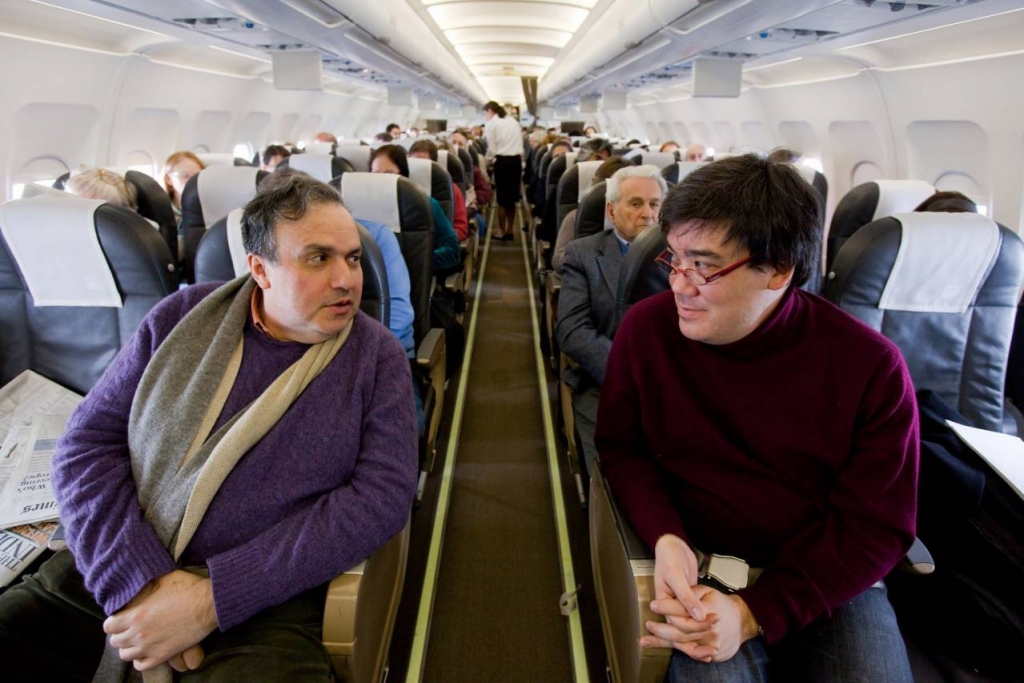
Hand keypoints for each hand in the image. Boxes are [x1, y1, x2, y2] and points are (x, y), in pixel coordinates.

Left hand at [104, 570, 217, 670]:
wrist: (209, 604)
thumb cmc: (189, 589)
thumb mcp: (164, 579)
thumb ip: (148, 585)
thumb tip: (141, 583)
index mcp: (136, 614)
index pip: (108, 626)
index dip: (113, 622)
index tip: (120, 619)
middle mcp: (139, 633)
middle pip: (115, 641)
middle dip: (120, 634)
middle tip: (130, 629)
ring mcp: (150, 646)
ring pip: (125, 655)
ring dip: (129, 647)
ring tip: (138, 640)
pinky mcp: (164, 655)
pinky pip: (141, 665)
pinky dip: (140, 659)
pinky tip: (146, 651)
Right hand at [642, 535, 717, 660]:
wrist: (672, 547)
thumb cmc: (670, 558)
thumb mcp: (676, 575)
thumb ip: (687, 597)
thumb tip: (698, 615)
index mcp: (662, 602)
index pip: (677, 623)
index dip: (695, 627)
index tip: (712, 627)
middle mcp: (669, 608)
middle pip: (682, 631)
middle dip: (697, 643)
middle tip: (715, 649)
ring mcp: (678, 606)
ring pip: (688, 629)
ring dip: (700, 641)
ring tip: (713, 653)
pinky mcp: (686, 603)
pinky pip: (693, 620)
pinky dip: (702, 630)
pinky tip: (711, 639)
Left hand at [646, 585, 759, 662]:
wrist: (742, 620)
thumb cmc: (721, 603)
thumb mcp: (707, 591)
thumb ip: (691, 595)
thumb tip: (677, 599)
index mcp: (707, 612)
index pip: (683, 611)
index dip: (667, 608)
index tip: (653, 605)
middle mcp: (709, 630)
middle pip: (680, 632)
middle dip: (661, 629)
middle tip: (648, 625)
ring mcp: (711, 643)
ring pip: (683, 644)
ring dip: (663, 643)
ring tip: (646, 641)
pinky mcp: (711, 653)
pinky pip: (691, 652)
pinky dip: (676, 651)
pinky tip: (662, 649)